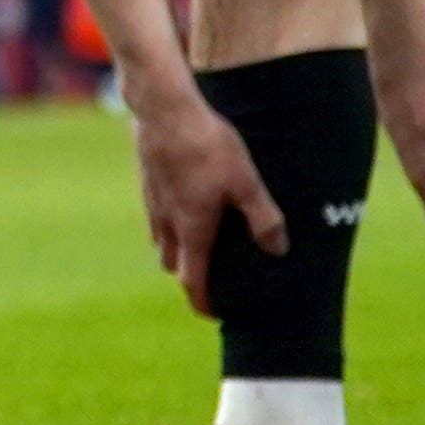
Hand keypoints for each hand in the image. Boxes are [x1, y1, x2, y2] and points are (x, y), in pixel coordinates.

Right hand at [129, 82, 281, 311]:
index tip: (214, 314)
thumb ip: (263, 218)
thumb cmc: (208, 146)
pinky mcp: (146, 180)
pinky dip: (167, 221)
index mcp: (191, 228)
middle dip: (189, 274)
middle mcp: (166, 221)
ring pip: (159, 238)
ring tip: (198, 242)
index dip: (203, 301)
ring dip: (176, 248)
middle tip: (210, 277)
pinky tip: (182, 202)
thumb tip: (278, 249)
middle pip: (172, 262)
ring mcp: (152, 201)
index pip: (192, 279)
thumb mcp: (246, 182)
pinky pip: (154, 213)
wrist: (163, 109)